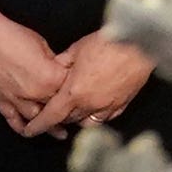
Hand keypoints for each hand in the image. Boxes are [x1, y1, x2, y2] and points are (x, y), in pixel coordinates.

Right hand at [0, 8, 66, 134]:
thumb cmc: (13, 37)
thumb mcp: (44, 46)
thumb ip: (55, 63)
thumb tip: (61, 71)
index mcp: (50, 78)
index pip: (70, 90)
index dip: (77, 91)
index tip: (84, 94)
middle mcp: (35, 93)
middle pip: (56, 108)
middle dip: (66, 112)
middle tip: (77, 116)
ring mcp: (16, 99)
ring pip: (36, 120)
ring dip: (48, 127)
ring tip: (60, 133)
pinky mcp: (0, 101)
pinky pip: (13, 119)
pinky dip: (21, 126)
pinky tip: (30, 132)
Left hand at [24, 29, 156, 136]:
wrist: (140, 41)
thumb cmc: (109, 42)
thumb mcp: (77, 49)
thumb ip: (62, 63)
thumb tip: (53, 70)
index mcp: (74, 92)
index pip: (50, 116)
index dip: (38, 125)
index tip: (30, 131)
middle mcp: (90, 104)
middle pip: (69, 120)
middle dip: (59, 118)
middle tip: (54, 112)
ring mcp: (109, 105)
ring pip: (88, 122)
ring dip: (79, 118)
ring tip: (76, 110)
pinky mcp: (124, 102)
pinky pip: (107, 116)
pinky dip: (99, 115)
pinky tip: (97, 107)